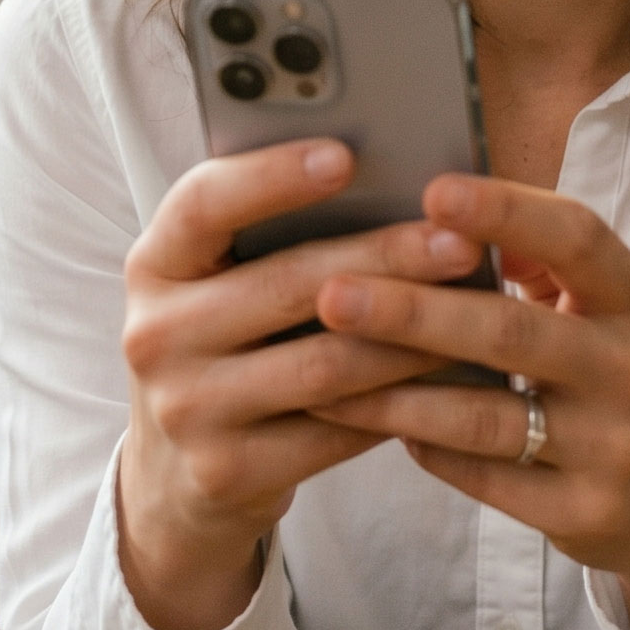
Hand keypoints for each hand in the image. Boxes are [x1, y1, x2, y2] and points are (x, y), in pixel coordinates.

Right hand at [117, 138, 488, 629]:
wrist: (175, 474)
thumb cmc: (221, 344)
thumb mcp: (215, 283)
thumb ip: (268, 235)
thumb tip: (390, 177)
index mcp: (154, 264)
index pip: (203, 204)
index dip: (271, 177)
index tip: (345, 155)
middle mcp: (155, 335)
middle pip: (288, 284)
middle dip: (387, 258)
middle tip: (461, 240)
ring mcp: (187, 409)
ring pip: (325, 363)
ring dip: (411, 336)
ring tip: (476, 309)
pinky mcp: (227, 471)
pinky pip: (338, 430)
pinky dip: (402, 401)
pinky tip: (450, 378)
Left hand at [309, 173, 629, 629]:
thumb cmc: (616, 375)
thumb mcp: (606, 308)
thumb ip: (539, 263)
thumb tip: (442, 215)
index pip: (575, 238)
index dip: (505, 211)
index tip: (430, 191)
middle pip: (511, 332)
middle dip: (414, 312)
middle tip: (333, 293)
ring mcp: (611, 447)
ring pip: (484, 416)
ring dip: (393, 392)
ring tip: (320, 367)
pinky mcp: (582, 512)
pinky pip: (482, 475)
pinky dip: (420, 443)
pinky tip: (368, 420)